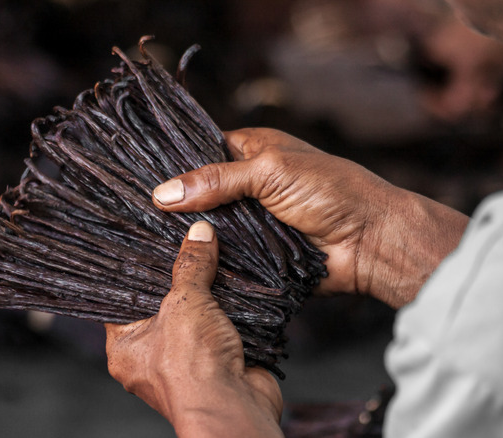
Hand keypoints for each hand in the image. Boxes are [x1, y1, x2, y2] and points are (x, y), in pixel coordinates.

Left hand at [105, 221, 282, 437]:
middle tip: (187, 243)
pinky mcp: (219, 360)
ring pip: (197, 314)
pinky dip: (233, 309)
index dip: (138, 272)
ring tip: (215, 256)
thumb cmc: (191, 368)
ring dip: (211, 293)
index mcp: (125, 347)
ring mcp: (188, 360)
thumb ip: (190, 266)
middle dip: (181, 278)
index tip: (150, 243)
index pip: (123, 300)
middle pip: (165, 304)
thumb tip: (199, 234)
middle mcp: (153, 356)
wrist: (234, 407)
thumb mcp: (184, 303)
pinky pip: (223, 326)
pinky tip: (239, 284)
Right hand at [152, 128, 467, 307]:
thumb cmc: (331, 191)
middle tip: (132, 213)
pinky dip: (208, 259)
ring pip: (209, 227)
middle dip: (176, 205)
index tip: (135, 176)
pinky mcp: (257, 254)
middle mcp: (248, 185)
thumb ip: (216, 180)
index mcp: (252, 151)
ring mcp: (252, 221)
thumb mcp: (270, 172)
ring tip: (143, 240)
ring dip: (191, 234)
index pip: (201, 151)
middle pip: (200, 193)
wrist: (370, 241)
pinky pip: (224, 256)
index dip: (173, 163)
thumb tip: (163, 192)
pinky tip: (176, 263)